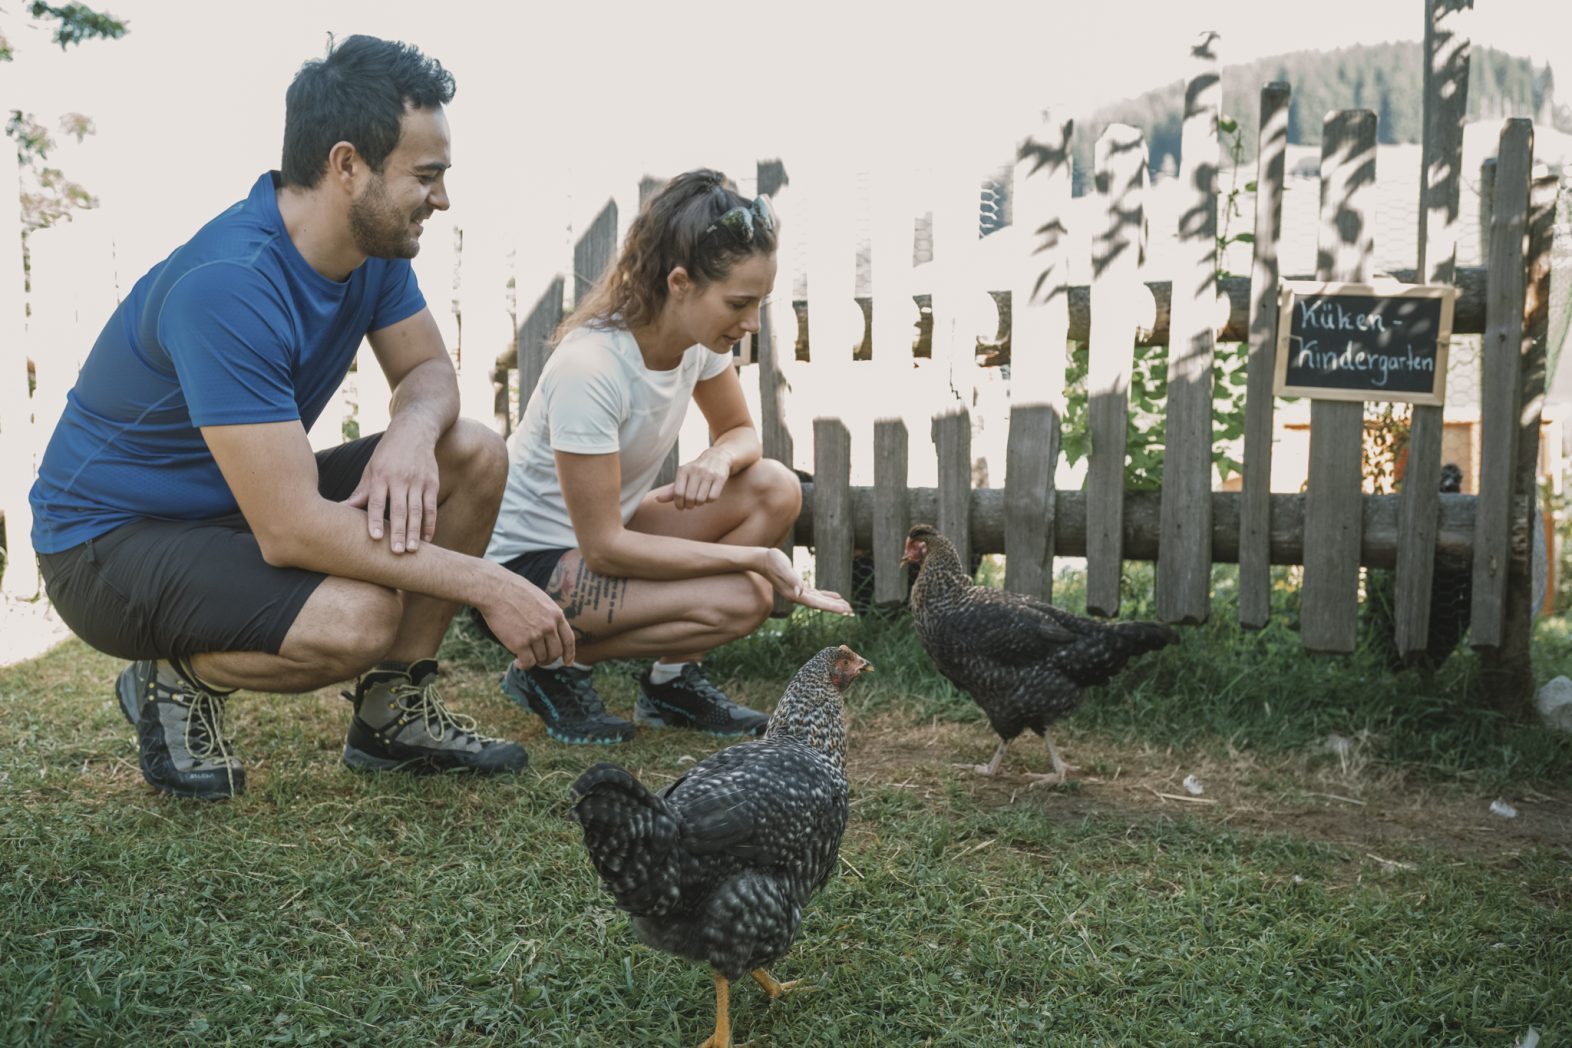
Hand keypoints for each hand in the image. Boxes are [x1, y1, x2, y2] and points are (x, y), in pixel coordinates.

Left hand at [342, 425, 438, 553]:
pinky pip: (431, 506)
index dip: (375, 520)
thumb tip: (343, 509)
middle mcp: (400, 478)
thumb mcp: (371, 468)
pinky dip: (430, 523)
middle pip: (399, 509)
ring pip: (417, 510)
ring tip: (413, 550)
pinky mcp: (432, 482)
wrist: (414, 431)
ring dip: (415, 531)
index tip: (376, 538)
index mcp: (381, 475)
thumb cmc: (387, 454)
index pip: (377, 501)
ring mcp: (418, 480)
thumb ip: (362, 492)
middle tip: (397, 552)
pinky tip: (428, 539)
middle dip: (398, 531)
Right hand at [480, 575, 576, 669]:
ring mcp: (536, 635)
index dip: (569, 654)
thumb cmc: (513, 591)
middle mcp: (549, 626)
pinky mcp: (520, 643)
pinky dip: (523, 666)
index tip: (567, 663)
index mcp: (556, 614)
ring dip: (533, 661)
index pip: (568, 639)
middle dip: (548, 659)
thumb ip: (548, 614)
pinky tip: (517, 663)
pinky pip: (528, 662)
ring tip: (523, 658)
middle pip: (555, 652)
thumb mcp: (540, 598)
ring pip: (541, 658)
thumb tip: (550, 630)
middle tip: (538, 660)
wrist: (495, 590)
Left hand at [652, 448, 732, 509]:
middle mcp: (696, 470)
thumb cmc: (697, 471)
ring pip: (701, 499)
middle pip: (690, 498)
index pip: (678, 493)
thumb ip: (671, 490)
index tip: (681, 507)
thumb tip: (657, 499)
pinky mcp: (720, 477)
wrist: (718, 457)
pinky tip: (709, 495)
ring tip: (700, 499)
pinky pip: (713, 498)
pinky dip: (710, 500)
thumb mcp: (683, 477)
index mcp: (683, 470)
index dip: (679, 504)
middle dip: (690, 505)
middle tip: (692, 504)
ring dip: (700, 503)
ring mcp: (709, 473)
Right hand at [759, 547, 853, 615]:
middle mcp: (796, 596)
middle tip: (852, 612)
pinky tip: (836, 596)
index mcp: (794, 594)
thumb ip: (791, 579)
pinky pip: (816, 593)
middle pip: (820, 604)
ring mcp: (797, 592)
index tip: (845, 610)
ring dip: (833, 604)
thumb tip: (799, 592)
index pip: (817, 603)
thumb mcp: (782, 567)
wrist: (761, 559)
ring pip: (819, 600)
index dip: (832, 607)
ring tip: (847, 607)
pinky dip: (826, 595)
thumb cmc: (771, 561)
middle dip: (836, 608)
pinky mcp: (798, 586)